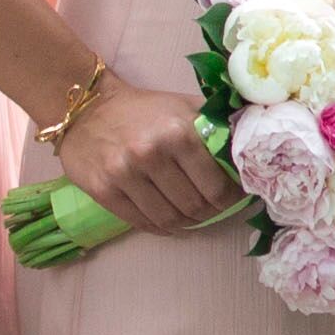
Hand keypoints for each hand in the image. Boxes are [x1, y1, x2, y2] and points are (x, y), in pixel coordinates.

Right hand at [53, 77, 229, 237]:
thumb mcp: (183, 106)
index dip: (230, 198)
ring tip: (192, 216)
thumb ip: (216, 126)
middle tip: (213, 209)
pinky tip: (169, 222)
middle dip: (210, 213)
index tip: (233, 198)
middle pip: (194, 206)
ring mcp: (124, 173)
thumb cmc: (144, 109)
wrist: (87, 107)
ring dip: (187, 223)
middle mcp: (151, 153)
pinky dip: (161, 227)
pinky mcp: (103, 190)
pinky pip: (141, 222)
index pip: (216, 185)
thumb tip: (247, 153)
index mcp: (178, 131)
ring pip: (170, 218)